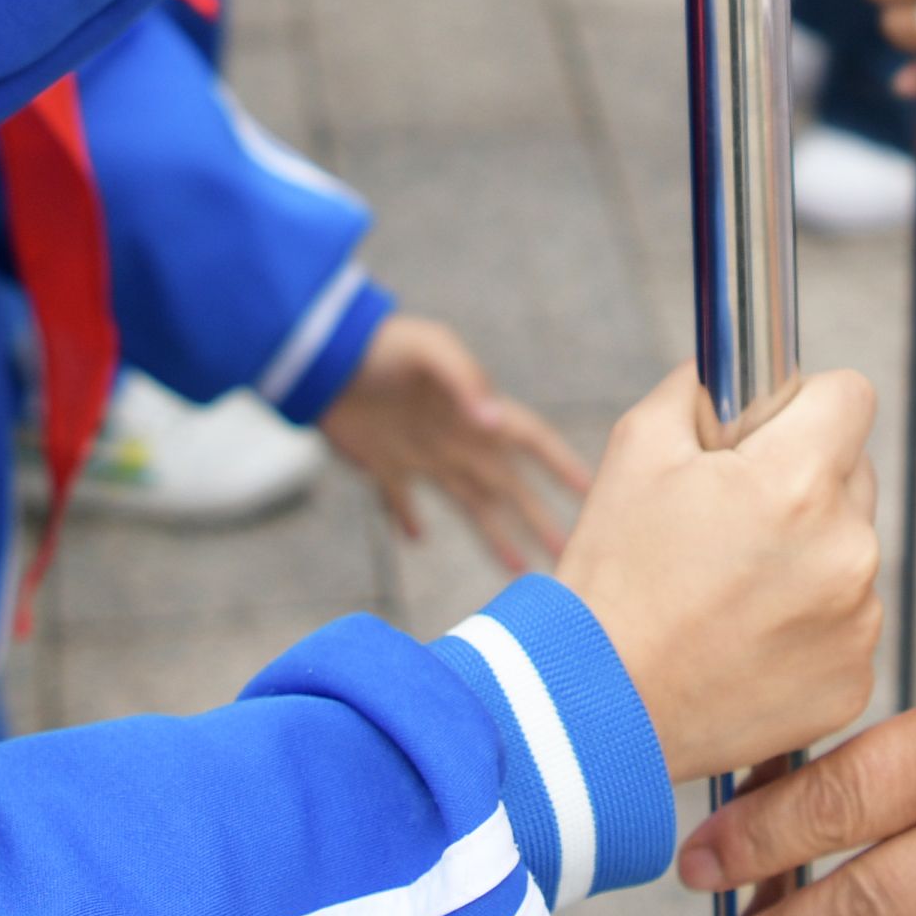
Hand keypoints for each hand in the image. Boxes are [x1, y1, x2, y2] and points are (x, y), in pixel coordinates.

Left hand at [314, 314, 595, 568]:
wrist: (323, 355)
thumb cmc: (383, 345)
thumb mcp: (430, 350)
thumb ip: (465, 380)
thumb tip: (495, 422)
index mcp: (475, 412)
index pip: (530, 442)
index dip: (561, 465)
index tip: (592, 493)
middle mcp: (456, 438)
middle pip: (508, 487)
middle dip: (539, 519)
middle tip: (567, 555)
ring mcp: (421, 454)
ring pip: (469, 503)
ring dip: (495, 534)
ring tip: (520, 570)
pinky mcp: (382, 464)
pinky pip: (400, 500)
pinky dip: (408, 519)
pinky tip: (418, 538)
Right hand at [552, 365, 886, 786]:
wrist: (597, 706)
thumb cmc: (612, 575)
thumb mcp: (636, 448)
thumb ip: (699, 389)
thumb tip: (734, 373)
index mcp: (797, 481)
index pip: (852, 396)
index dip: (808, 404)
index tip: (772, 431)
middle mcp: (846, 550)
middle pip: (853, 476)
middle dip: (805, 482)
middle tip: (734, 520)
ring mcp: (856, 622)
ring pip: (850, 552)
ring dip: (809, 556)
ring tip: (731, 589)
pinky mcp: (853, 681)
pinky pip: (846, 623)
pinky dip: (809, 624)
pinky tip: (746, 639)